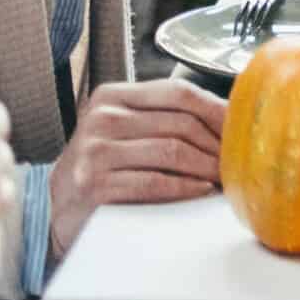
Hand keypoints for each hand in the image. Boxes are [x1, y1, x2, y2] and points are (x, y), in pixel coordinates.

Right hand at [47, 78, 226, 255]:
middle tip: (237, 160)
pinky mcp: (93, 184)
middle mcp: (101, 118)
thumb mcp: (127, 130)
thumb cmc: (104, 165)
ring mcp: (94, 151)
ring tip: (224, 177)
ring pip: (172, 151)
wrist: (58, 207)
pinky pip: (154, 181)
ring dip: (206, 167)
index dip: (216, 110)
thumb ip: (165, 116)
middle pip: (180, 124)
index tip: (241, 128)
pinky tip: (201, 190)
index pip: (179, 93)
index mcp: (113, 96)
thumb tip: (231, 115)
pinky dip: (184, 186)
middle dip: (217, 144)